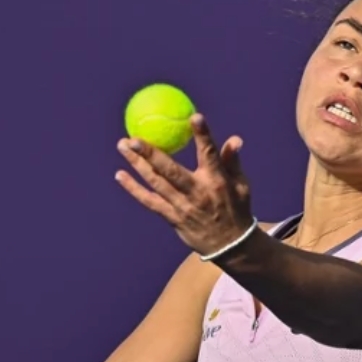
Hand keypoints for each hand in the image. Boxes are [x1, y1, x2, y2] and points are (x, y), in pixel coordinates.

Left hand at [115, 113, 254, 254]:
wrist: (230, 245)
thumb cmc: (236, 208)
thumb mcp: (241, 185)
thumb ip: (233, 161)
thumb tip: (235, 139)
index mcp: (217, 181)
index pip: (210, 154)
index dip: (203, 135)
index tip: (194, 117)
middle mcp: (198, 193)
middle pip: (170, 170)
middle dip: (150, 153)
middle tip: (133, 137)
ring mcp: (183, 206)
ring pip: (155, 183)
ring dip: (137, 164)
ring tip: (122, 146)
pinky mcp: (172, 217)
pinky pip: (150, 201)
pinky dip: (134, 189)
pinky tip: (120, 175)